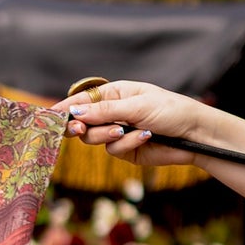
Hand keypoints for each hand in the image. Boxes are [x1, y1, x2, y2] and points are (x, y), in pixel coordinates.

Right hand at [56, 81, 212, 165]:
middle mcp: (114, 112)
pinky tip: (145, 137)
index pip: (84, 100)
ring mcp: (118, 133)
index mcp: (116, 93)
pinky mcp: (125, 151)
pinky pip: (113, 150)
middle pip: (83, 122)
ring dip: (106, 135)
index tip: (50, 115)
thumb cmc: (171, 110)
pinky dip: (126, 145)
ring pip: (95, 139)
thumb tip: (76, 113)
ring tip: (124, 131)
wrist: (194, 134)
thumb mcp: (137, 105)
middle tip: (77, 130)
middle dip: (80, 126)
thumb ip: (106, 111)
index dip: (66, 107)